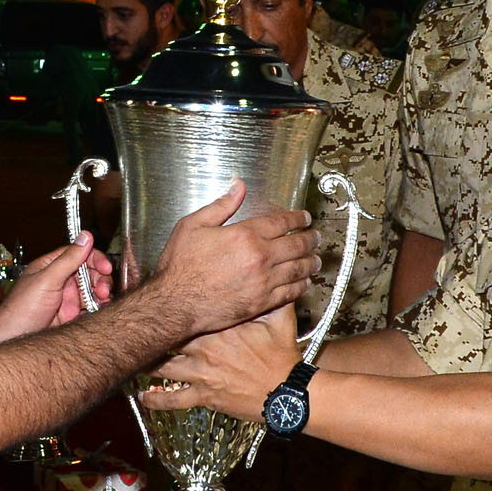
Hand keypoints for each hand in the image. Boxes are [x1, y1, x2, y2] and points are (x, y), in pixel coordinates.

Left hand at [0, 231, 112, 340]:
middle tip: (103, 289)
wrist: (13, 340)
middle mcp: (60, 281)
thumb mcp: (46, 280)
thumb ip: (68, 259)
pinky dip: (99, 307)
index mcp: (51, 267)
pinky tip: (101, 309)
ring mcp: (66, 299)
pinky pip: (91, 307)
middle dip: (100, 279)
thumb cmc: (21, 309)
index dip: (94, 259)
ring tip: (103, 300)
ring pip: (92, 290)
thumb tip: (85, 236)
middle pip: (89, 272)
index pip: (78, 254)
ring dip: (101, 293)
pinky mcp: (71, 316)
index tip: (106, 267)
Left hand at [143, 303, 300, 420]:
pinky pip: (174, 399)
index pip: (189, 310)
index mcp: (220, 326)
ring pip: (164, 367)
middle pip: (170, 336)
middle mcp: (205, 348)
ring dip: (147, 363)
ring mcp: (201, 373)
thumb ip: (273, 294)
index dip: (174, 304)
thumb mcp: (280, 319)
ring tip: (132, 357)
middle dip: (154, 331)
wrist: (286, 393)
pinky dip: (157, 399)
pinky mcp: (204, 395)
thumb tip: (274, 271)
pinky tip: (144, 397)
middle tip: (138, 324)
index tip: (161, 296)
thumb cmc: (282, 357)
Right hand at [150, 180, 318, 336]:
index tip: (303, 217)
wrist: (175, 304)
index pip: (281, 222)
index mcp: (245, 234)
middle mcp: (259, 257)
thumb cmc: (179, 266)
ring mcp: (263, 281)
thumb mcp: (193, 226)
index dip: (296, 217)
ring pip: (298, 268)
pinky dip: (301, 285)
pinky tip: (305, 282)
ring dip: (310, 261)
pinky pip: (290, 292)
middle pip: (296, 244)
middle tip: (315, 236)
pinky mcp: (262, 302)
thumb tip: (238, 186)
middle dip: (309, 238)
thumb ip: (221, 205)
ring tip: (316, 259)